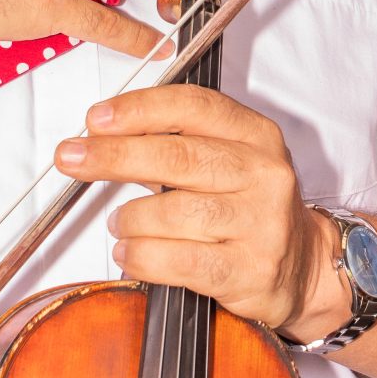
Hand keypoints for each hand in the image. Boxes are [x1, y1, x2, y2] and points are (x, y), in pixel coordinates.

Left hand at [53, 86, 350, 337]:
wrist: (304, 267)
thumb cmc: (251, 208)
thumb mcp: (230, 161)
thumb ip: (177, 143)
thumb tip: (103, 137)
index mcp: (257, 135)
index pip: (193, 108)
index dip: (139, 110)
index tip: (95, 119)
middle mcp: (264, 174)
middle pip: (177, 156)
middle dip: (113, 156)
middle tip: (72, 158)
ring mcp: (260, 223)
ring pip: (172, 212)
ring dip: (129, 218)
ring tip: (120, 224)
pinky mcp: (248, 270)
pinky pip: (178, 261)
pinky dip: (142, 256)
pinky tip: (129, 252)